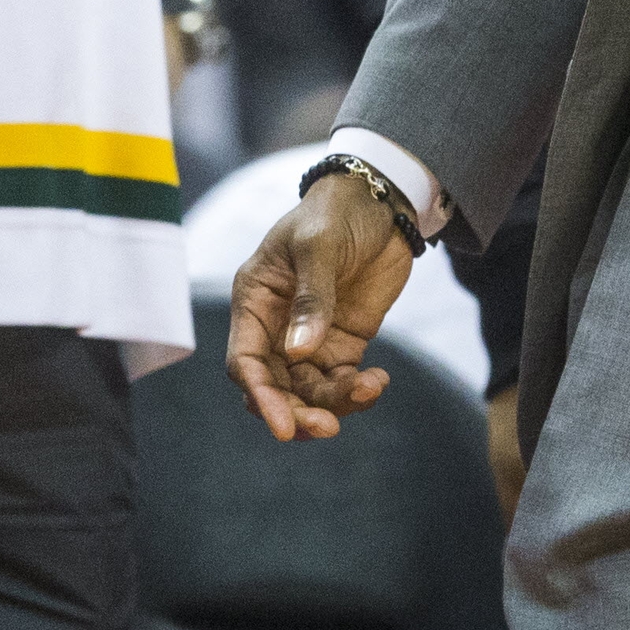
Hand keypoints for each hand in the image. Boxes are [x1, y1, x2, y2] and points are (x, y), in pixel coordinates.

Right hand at [227, 175, 412, 440]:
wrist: (382, 202)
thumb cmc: (336, 212)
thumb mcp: (319, 245)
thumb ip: (311, 297)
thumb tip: (299, 352)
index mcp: (256, 300)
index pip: (246, 361)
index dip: (261, 396)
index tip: (283, 426)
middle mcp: (276, 326)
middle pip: (275, 388)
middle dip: (298, 412)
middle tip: (329, 427)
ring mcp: (310, 338)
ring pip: (309, 392)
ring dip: (334, 403)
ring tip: (369, 390)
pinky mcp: (341, 343)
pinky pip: (341, 382)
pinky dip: (357, 391)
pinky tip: (378, 382)